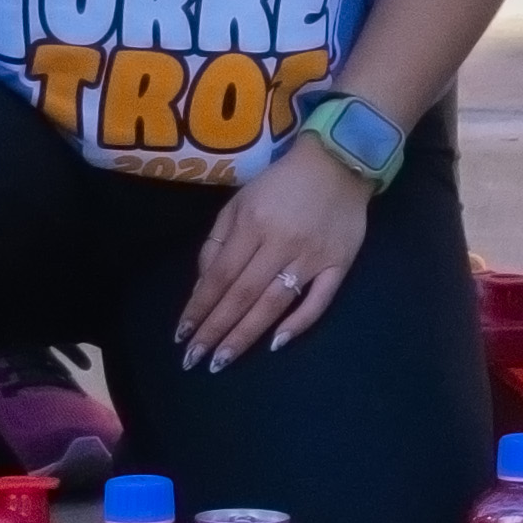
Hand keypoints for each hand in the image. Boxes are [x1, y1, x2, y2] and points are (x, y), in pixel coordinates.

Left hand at [174, 140, 373, 367]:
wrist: (340, 162)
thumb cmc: (281, 184)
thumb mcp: (239, 202)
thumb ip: (217, 241)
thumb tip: (204, 286)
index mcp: (253, 225)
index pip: (219, 276)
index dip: (199, 308)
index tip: (181, 336)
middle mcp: (281, 243)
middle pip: (242, 295)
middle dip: (215, 330)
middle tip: (194, 360)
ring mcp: (313, 256)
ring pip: (274, 303)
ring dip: (246, 335)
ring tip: (223, 360)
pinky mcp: (340, 263)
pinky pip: (320, 299)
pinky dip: (299, 323)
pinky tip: (276, 343)